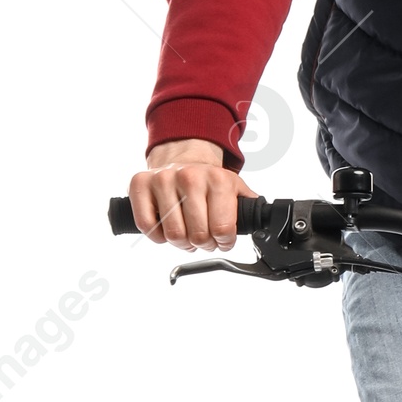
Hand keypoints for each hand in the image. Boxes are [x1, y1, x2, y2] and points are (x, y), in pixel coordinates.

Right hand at [130, 140, 256, 249]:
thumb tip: (261, 220)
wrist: (181, 157)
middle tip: (204, 239)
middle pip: (197, 235)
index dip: (224, 242)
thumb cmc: (207, 180)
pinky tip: (167, 228)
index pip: (222, 229)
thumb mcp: (233, 187)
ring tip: (187, 234)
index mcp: (218, 179)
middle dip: (203, 244)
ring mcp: (163, 179)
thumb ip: (248, 206)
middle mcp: (190, 177)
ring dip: (182, 243)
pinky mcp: (140, 184)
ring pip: (173, 235)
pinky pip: (148, 227)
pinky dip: (158, 236)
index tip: (222, 240)